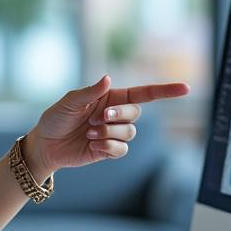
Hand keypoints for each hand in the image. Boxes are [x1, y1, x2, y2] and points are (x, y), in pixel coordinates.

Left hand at [25, 75, 189, 176]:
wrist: (45, 145)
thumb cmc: (56, 118)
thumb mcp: (70, 101)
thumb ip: (90, 92)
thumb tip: (108, 79)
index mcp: (110, 97)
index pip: (143, 94)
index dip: (165, 91)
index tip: (185, 88)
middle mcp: (115, 114)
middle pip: (135, 114)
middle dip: (119, 115)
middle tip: (97, 118)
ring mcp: (113, 133)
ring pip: (129, 133)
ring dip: (110, 132)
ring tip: (90, 133)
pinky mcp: (108, 150)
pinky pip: (121, 150)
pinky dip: (108, 147)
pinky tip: (92, 145)